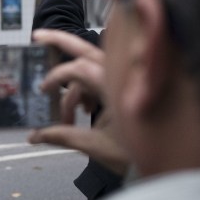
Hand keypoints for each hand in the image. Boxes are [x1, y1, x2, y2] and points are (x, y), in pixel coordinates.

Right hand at [28, 29, 129, 175]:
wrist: (166, 163)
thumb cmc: (139, 153)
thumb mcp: (98, 146)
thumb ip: (64, 137)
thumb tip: (33, 136)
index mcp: (119, 86)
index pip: (80, 68)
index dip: (57, 77)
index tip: (43, 91)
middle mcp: (123, 76)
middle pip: (87, 50)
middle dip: (60, 42)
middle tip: (38, 37)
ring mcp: (124, 80)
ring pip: (90, 67)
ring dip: (72, 88)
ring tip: (67, 118)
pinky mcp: (124, 88)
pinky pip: (98, 79)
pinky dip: (85, 92)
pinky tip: (85, 111)